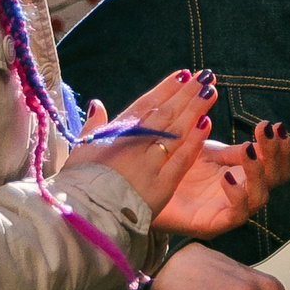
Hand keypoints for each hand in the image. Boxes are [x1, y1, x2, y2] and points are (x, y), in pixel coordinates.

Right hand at [71, 71, 216, 215]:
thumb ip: (93, 126)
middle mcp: (135, 144)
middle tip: (204, 77)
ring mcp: (150, 163)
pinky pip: (182, 160)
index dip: (166, 89)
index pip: (145, 105)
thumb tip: (97, 104)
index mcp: (116, 134)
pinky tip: (207, 124)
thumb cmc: (79, 184)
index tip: (183, 74)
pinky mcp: (162, 185)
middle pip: (165, 113)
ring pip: (176, 131)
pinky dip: (194, 141)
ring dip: (194, 110)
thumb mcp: (80, 151)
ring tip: (210, 92)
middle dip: (186, 94)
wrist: (84, 214)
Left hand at [157, 119, 289, 239]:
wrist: (146, 189)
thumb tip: (264, 129)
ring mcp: (230, 210)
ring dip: (258, 172)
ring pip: (260, 197)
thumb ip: (234, 149)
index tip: (275, 125)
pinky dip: (236, 195)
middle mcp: (244, 193)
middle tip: (267, 132)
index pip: (276, 164)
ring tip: (247, 150)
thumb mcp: (209, 153)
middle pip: (276, 179)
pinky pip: (236, 214)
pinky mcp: (214, 224)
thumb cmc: (179, 170)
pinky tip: (227, 178)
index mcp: (245, 174)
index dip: (281, 147)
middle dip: (276, 155)